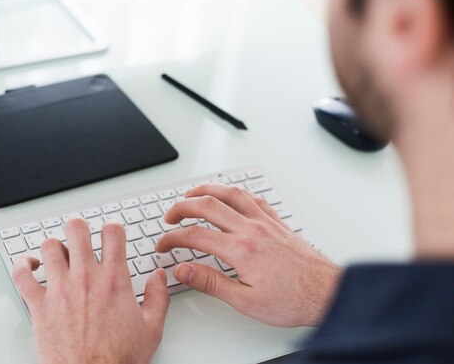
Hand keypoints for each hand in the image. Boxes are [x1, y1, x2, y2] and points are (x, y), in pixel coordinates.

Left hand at [12, 220, 169, 363]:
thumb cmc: (118, 360)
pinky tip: (29, 266)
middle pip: (77, 229)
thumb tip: (159, 277)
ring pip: (49, 247)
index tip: (110, 234)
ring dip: (53, 247)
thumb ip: (158, 297)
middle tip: (80, 235)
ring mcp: (59, 289)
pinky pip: (22, 275)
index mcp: (114, 279)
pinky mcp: (38, 305)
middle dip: (79, 228)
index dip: (112, 229)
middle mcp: (85, 277)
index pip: (112, 233)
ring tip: (57, 253)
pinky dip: (22, 266)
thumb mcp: (151, 328)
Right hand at [156, 184, 340, 326]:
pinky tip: (229, 195)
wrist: (328, 293)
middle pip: (207, 205)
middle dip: (182, 207)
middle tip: (170, 217)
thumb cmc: (293, 300)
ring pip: (230, 193)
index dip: (172, 239)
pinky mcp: (277, 222)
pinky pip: (253, 197)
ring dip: (206, 190)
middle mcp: (252, 229)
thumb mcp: (245, 301)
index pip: (195, 236)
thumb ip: (210, 282)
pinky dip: (235, 192)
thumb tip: (183, 270)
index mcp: (241, 250)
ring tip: (191, 195)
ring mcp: (266, 222)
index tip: (163, 245)